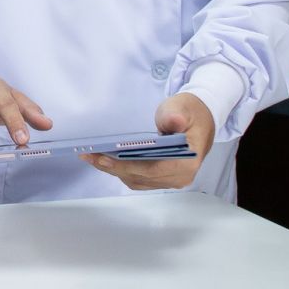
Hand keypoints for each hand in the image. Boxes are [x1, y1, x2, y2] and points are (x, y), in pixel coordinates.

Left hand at [81, 93, 215, 190]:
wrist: (200, 120)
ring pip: (137, 180)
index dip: (127, 166)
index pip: (152, 169)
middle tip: (88, 155)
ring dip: (114, 170)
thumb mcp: (182, 107)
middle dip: (113, 167)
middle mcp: (179, 177)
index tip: (103, 158)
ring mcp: (170, 179)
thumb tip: (173, 121)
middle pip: (141, 177)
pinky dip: (122, 171)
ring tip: (91, 157)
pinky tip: (105, 161)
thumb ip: (175, 114)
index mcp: (186, 163)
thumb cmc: (189, 113)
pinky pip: (139, 178)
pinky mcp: (162, 178)